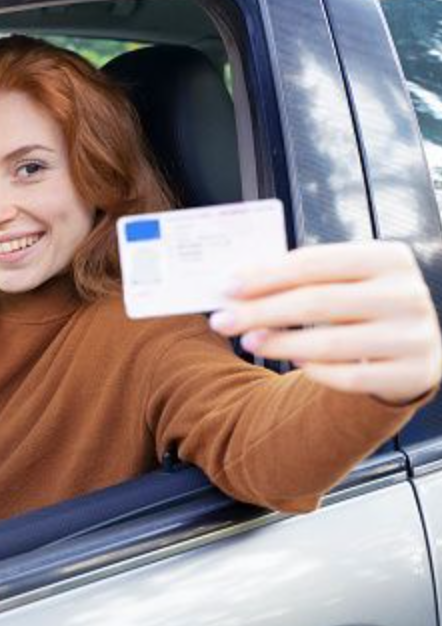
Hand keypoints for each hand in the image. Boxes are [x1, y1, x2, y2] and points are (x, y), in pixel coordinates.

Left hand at [209, 241, 441, 403]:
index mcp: (388, 258)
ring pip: (330, 343)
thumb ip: (297, 277)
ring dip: (279, 343)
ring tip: (248, 341)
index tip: (226, 288)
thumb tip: (235, 283)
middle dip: (260, 312)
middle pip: (316, 302)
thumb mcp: (342, 281)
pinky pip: (349, 377)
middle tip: (222, 321)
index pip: (313, 263)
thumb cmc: (363, 307)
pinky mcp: (412, 374)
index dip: (265, 276)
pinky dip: (315, 370)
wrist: (414, 347)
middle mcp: (407, 294)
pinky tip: (293, 362)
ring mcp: (414, 336)